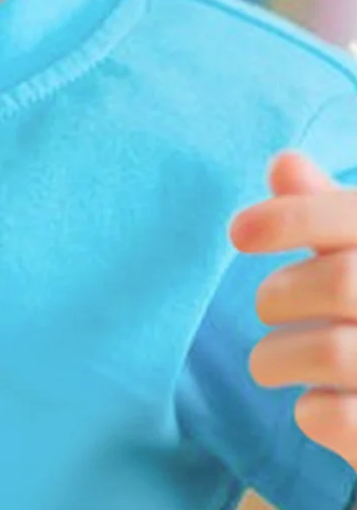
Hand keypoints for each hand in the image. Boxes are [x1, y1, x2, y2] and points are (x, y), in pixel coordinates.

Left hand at [230, 150, 356, 464]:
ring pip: (333, 351)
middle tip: (267, 307)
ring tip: (269, 362)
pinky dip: (312, 412)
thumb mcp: (355, 254)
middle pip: (343, 283)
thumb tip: (284, 164)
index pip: (354, 218)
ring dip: (277, 357)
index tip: (237, 232)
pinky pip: (338, 418)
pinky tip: (315, 405)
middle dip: (281, 294)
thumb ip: (324, 212)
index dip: (292, 218)